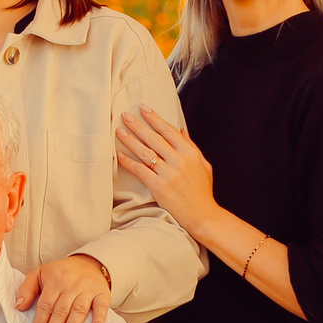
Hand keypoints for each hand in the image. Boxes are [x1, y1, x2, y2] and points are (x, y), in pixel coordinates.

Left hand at [12, 253, 112, 322]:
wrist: (88, 264)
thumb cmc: (60, 273)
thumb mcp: (39, 273)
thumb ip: (27, 288)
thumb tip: (19, 306)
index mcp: (54, 281)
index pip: (45, 304)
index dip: (40, 322)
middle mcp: (71, 285)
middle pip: (60, 310)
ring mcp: (87, 289)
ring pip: (78, 310)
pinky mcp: (102, 293)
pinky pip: (102, 305)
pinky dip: (100, 317)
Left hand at [117, 105, 214, 226]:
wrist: (202, 214)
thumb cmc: (202, 191)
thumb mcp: (203, 164)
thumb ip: (191, 146)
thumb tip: (181, 131)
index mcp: (189, 153)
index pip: (168, 130)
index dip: (154, 118)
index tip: (144, 108)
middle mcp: (178, 161)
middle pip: (154, 138)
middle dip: (138, 125)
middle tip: (125, 115)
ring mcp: (168, 174)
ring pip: (145, 152)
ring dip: (130, 140)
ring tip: (119, 131)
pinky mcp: (158, 187)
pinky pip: (140, 170)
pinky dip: (129, 161)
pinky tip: (120, 154)